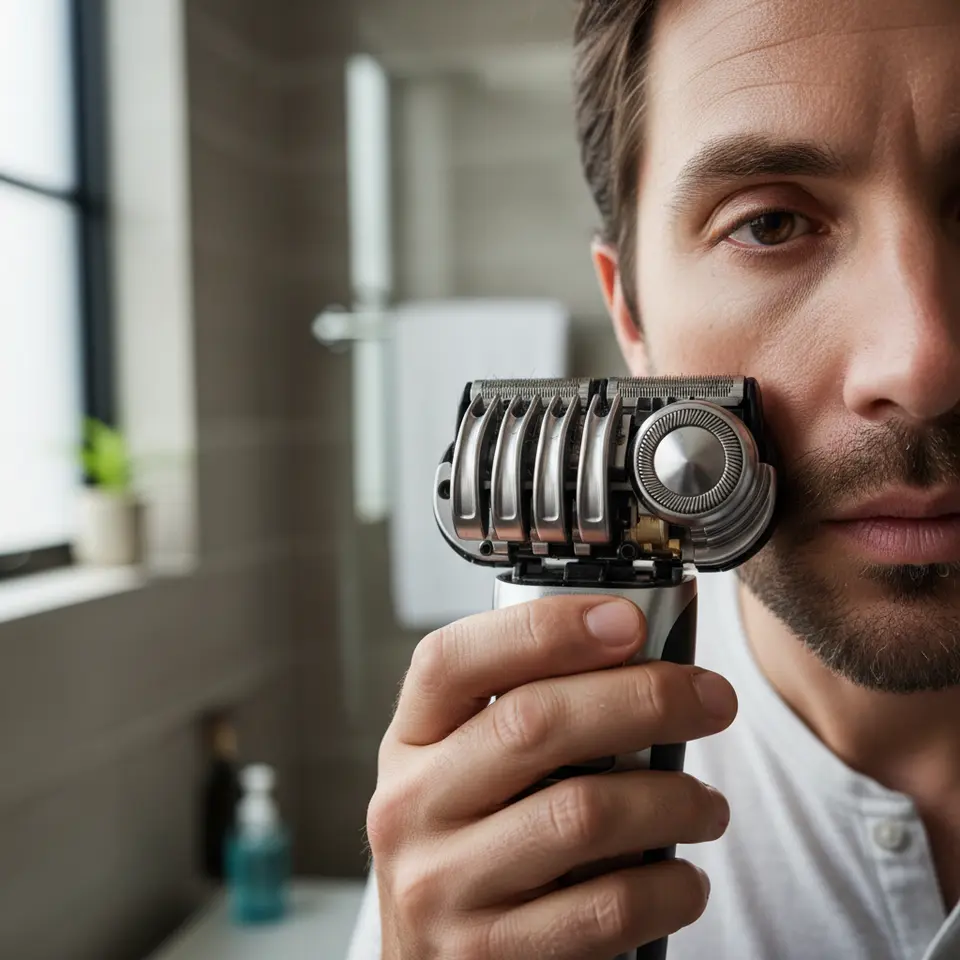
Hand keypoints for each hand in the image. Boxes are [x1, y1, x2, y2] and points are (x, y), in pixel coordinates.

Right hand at [368, 594, 736, 959]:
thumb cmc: (470, 843)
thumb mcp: (465, 768)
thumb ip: (521, 715)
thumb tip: (637, 652)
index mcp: (411, 740)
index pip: (453, 659)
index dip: (543, 629)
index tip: (626, 621)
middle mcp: (412, 806)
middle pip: (532, 724)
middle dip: (643, 698)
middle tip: (712, 698)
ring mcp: (442, 886)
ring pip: (580, 814)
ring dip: (671, 800)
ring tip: (707, 805)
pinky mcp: (488, 956)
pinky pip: (603, 909)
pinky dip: (666, 888)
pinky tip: (684, 879)